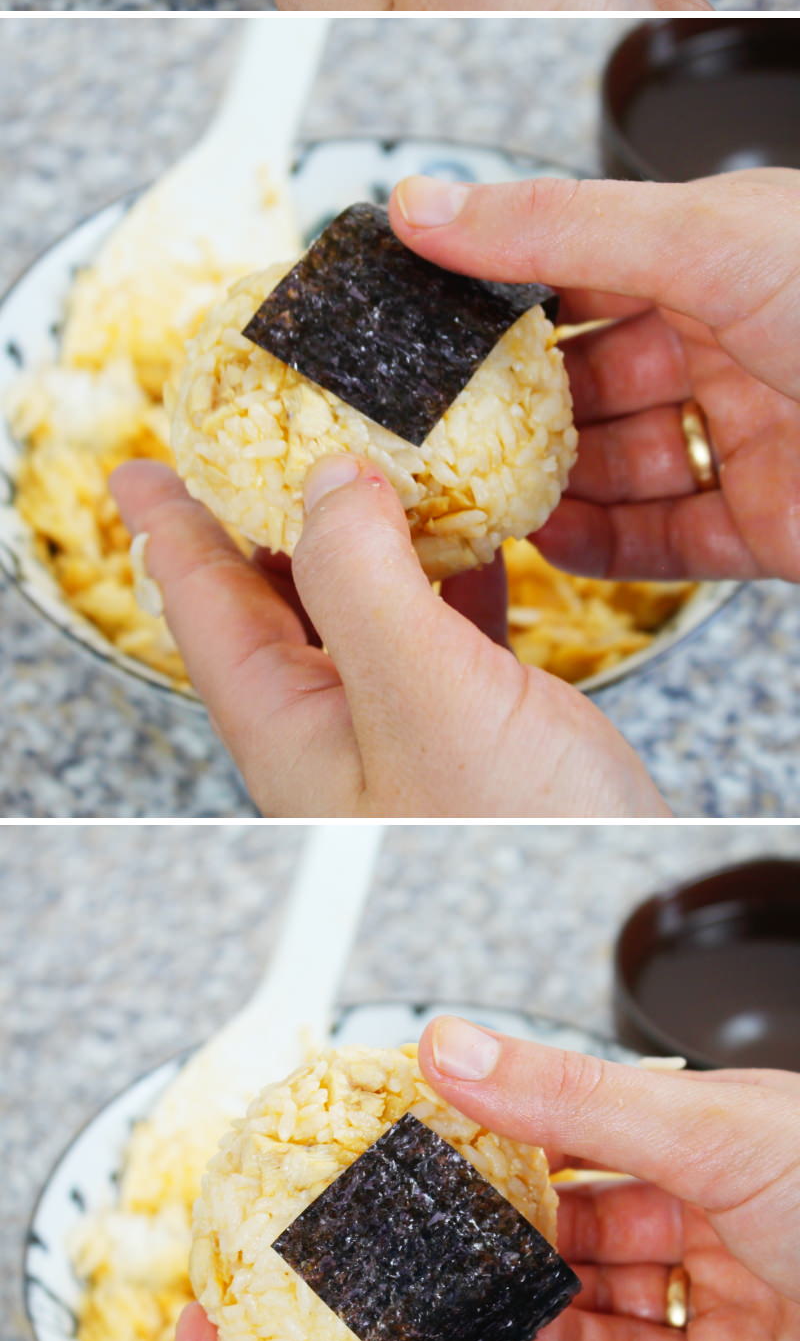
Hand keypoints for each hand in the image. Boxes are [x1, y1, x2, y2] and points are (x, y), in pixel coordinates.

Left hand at [110, 458, 666, 816]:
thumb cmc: (519, 841)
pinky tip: (474, 532)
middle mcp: (341, 727)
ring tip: (355, 462)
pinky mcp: (481, 728)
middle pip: (271, 602)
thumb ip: (363, 585)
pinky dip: (449, 565)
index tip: (138, 472)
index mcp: (293, 728)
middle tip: (242, 442)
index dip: (171, 529)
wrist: (620, 898)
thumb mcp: (423, 700)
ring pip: (359, 606)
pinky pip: (443, 625)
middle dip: (252, 517)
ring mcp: (410, 729)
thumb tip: (326, 481)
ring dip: (355, 531)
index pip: (204, 609)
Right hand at [389, 167, 799, 582]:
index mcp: (709, 256)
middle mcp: (724, 345)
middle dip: (509, 406)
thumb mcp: (706, 236)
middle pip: (588, 380)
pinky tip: (543, 540)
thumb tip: (425, 209)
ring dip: (544, 484)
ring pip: (618, 469)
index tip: (416, 317)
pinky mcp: (766, 523)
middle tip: (428, 424)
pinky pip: (666, 543)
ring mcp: (744, 438)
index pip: (577, 271)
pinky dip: (602, 548)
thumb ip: (561, 226)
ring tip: (467, 490)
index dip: (496, 295)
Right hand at [418, 1018, 799, 1340]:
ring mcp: (729, 1299)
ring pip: (602, 1290)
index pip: (593, 1110)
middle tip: (426, 1204)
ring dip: (531, 1286)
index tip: (430, 1109)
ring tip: (455, 1274)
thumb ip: (573, 1097)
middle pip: (591, 1206)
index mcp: (727, 1128)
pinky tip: (515, 1339)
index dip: (511, 1108)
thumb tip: (458, 1046)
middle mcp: (726, 1209)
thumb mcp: (709, 1129)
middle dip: (511, 1208)